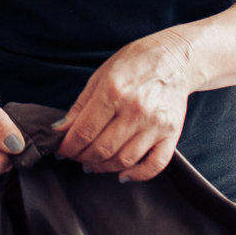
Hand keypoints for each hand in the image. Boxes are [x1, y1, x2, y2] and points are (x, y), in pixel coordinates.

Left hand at [54, 31, 194, 181]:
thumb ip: (80, 105)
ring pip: (124, 160)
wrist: (174, 58)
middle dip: (82, 157)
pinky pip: (154, 165)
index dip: (68, 146)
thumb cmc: (135, 62)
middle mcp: (135, 110)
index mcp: (113, 92)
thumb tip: (61, 130)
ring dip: (103, 167)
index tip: (61, 151)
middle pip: (102, 149)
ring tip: (93, 163)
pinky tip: (123, 174)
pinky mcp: (172, 134)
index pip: (84, 131)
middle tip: (75, 157)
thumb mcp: (100, 75)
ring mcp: (155, 124)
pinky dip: (137, 175)